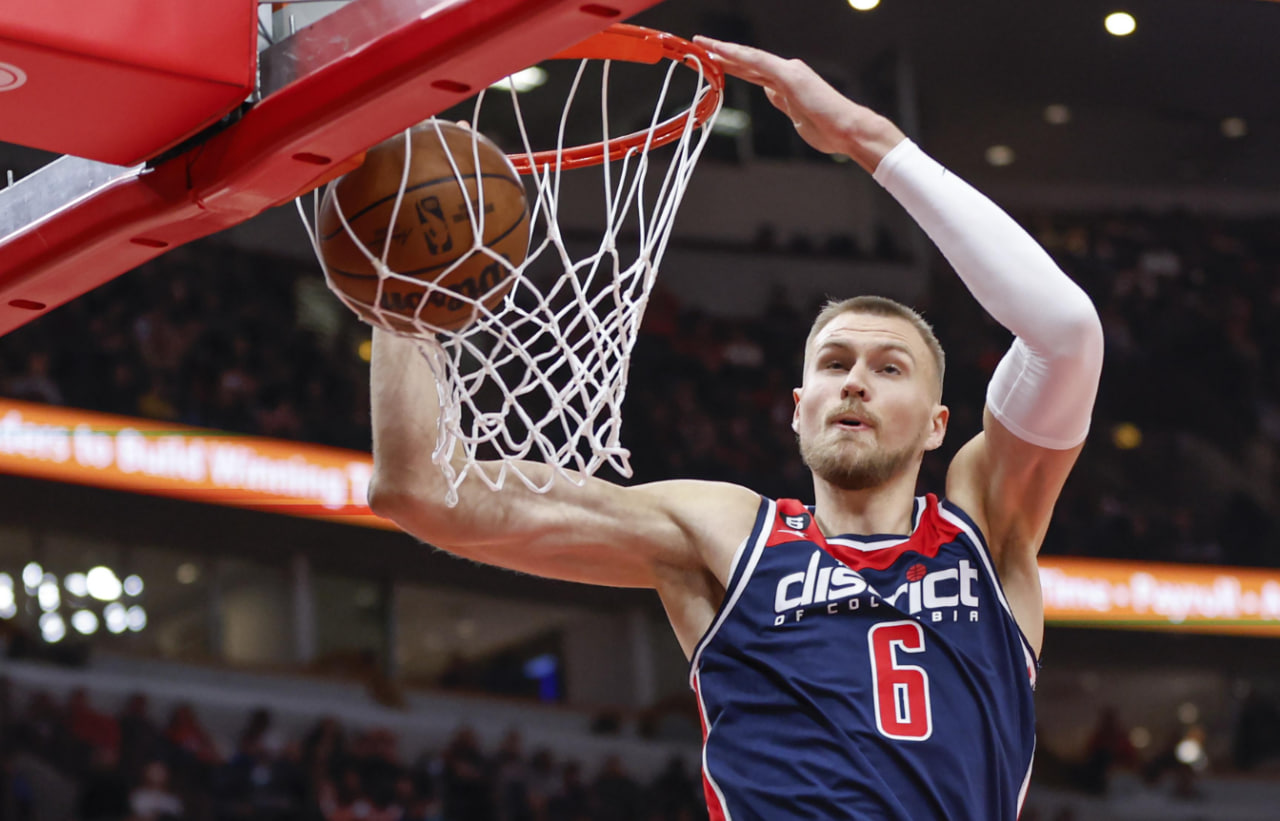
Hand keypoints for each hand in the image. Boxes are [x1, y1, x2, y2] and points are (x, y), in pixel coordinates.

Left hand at [693, 36, 905, 172]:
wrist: (849, 131)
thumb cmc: (829, 130)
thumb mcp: (797, 117)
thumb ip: (783, 102)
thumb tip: (771, 93)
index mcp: (787, 83)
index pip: (753, 72)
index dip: (732, 66)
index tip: (713, 62)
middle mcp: (786, 72)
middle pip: (747, 61)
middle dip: (723, 54)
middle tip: (701, 44)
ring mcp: (788, 72)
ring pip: (750, 58)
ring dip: (726, 50)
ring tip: (704, 44)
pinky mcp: (790, 76)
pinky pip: (759, 62)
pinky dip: (740, 56)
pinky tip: (722, 51)